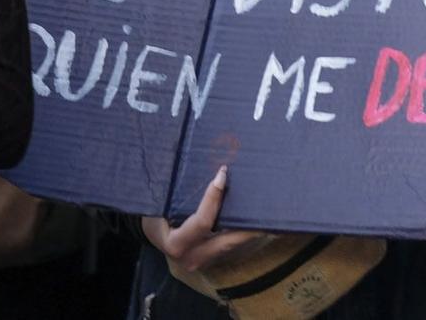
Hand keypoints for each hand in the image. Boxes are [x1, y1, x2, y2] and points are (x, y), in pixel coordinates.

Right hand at [141, 167, 262, 274]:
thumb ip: (173, 190)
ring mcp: (202, 261)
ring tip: (273, 216)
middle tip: (270, 211)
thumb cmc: (153, 213)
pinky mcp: (210, 258)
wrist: (151, 234)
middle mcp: (191, 257)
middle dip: (248, 227)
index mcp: (176, 243)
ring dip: (250, 230)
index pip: (202, 221)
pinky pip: (228, 244)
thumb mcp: (158, 203)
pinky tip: (258, 220)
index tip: (222, 173)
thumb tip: (198, 164)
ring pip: (231, 245)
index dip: (213, 197)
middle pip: (226, 241)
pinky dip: (242, 231)